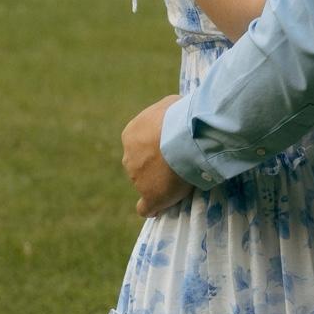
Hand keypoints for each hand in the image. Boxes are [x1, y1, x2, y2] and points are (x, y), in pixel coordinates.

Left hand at [121, 95, 191, 217]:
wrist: (184, 136)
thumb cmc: (179, 115)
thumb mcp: (170, 104)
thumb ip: (165, 115)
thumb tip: (172, 115)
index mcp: (130, 134)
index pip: (139, 144)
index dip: (155, 146)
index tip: (170, 145)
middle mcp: (129, 158)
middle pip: (141, 164)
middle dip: (155, 164)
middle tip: (178, 160)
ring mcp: (137, 179)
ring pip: (146, 183)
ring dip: (159, 182)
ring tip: (182, 177)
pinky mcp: (150, 197)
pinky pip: (146, 207)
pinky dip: (152, 207)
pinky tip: (158, 208)